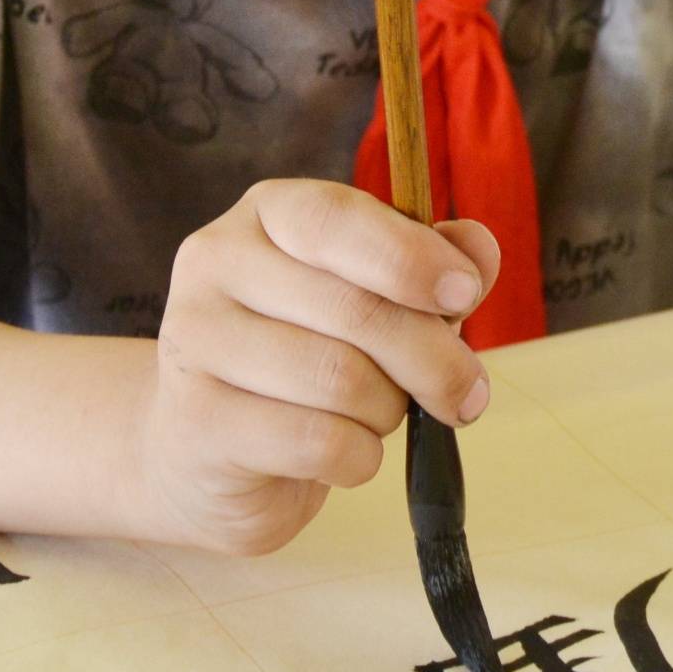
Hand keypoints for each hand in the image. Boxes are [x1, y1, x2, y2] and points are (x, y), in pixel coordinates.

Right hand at [139, 180, 498, 551]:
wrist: (213, 450)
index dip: (412, 258)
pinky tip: (346, 452)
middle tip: (466, 393)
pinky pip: (318, 442)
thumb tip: (477, 251)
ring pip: (341, 381)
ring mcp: (195, 341)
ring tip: (380, 415)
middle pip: (355, 309)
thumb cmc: (309, 356)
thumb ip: (430, 266)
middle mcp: (216, 263)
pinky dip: (359, 457)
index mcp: (267, 214)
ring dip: (390, 410)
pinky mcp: (198, 422)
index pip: (338, 219)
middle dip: (432, 360)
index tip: (465, 294)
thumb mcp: (376, 298)